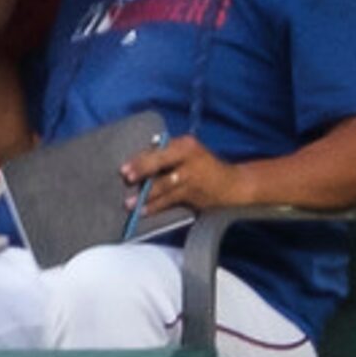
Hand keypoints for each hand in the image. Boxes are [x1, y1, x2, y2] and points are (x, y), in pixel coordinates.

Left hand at [122, 134, 247, 214]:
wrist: (232, 184)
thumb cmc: (201, 168)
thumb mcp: (187, 155)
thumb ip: (165, 157)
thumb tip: (135, 165)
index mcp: (185, 144)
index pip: (159, 150)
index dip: (140, 159)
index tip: (124, 168)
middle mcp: (190, 157)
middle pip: (160, 163)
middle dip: (142, 170)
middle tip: (126, 179)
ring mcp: (192, 176)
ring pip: (164, 185)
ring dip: (145, 195)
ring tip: (128, 203)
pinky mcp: (194, 193)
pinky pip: (170, 200)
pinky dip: (155, 206)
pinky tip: (143, 212)